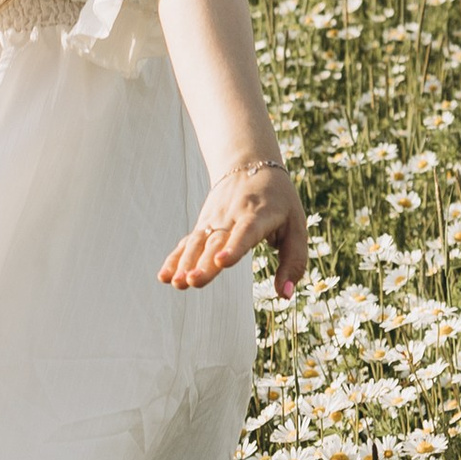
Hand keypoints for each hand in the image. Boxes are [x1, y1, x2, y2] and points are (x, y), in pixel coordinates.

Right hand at [159, 158, 306, 299]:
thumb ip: (293, 263)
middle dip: (204, 263)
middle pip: (216, 241)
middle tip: (192, 281)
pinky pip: (188, 242)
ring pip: (198, 242)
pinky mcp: (203, 225)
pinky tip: (163, 276)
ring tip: (176, 283)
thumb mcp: (297, 227)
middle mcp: (233, 216)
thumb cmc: (280, 201)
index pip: (245, 231)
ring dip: (185, 263)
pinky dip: (175, 258)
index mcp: (259, 214)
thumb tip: (284, 296)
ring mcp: (214, 220)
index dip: (234, 246)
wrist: (249, 163)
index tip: (223, 261)